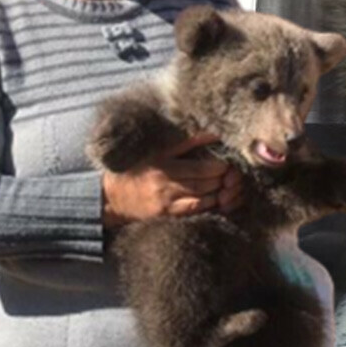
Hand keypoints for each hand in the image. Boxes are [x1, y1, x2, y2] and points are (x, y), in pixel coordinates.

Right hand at [102, 133, 243, 228]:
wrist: (111, 198)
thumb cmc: (138, 169)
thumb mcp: (157, 151)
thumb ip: (186, 142)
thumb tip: (213, 133)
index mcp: (164, 161)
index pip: (201, 165)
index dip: (220, 164)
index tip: (229, 160)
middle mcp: (165, 180)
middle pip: (206, 180)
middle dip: (224, 177)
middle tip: (234, 173)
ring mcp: (167, 199)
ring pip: (204, 196)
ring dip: (221, 191)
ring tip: (230, 185)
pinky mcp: (167, 213)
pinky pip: (196, 209)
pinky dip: (211, 204)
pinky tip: (219, 199)